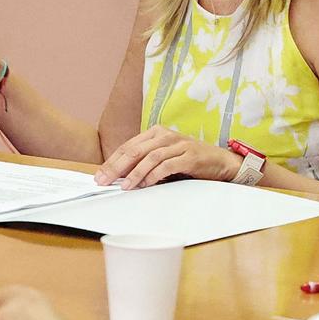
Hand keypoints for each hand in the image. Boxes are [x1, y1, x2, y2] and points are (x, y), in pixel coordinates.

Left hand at [96, 126, 239, 187]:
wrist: (219, 161)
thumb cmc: (188, 161)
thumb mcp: (163, 158)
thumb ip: (144, 163)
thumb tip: (118, 176)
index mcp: (155, 133)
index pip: (128, 147)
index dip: (112, 161)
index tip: (99, 176)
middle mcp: (166, 135)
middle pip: (135, 151)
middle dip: (117, 167)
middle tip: (104, 181)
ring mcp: (179, 144)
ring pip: (150, 158)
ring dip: (135, 173)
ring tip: (124, 186)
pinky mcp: (190, 156)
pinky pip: (168, 165)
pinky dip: (155, 175)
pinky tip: (146, 184)